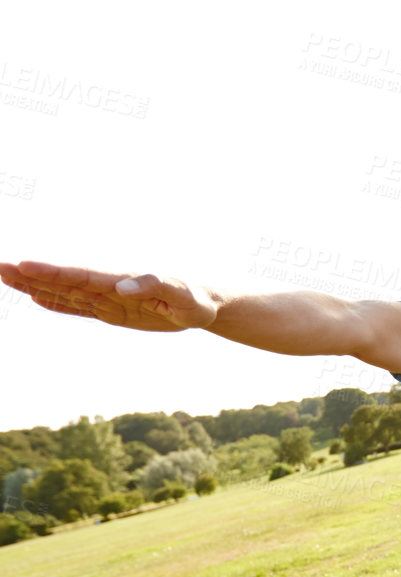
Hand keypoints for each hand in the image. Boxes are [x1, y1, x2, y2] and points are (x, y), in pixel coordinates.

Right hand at [0, 261, 217, 332]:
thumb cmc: (196, 300)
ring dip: (36, 285)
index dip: (51, 273)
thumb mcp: (182, 296)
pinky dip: (57, 304)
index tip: (24, 265)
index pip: (80, 275)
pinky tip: (36, 297)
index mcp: (122, 281)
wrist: (203, 305)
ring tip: (6, 276)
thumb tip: (123, 287)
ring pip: (65, 292)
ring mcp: (108, 299)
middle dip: (31, 274)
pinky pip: (79, 308)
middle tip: (0, 267)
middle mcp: (109, 286)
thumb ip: (155, 287)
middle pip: (63, 280)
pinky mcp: (112, 311)